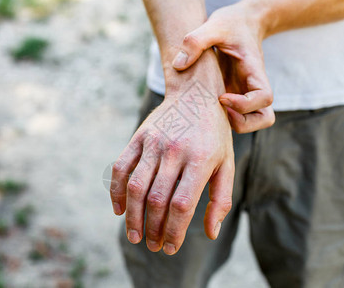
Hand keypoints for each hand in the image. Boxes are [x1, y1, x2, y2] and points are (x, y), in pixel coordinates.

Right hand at [110, 53, 234, 254]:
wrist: (196, 95)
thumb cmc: (215, 135)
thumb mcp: (227, 164)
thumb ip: (221, 199)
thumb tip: (210, 233)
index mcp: (200, 160)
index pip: (182, 205)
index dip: (174, 231)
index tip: (171, 248)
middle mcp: (175, 151)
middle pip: (156, 200)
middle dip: (153, 229)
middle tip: (153, 245)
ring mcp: (154, 142)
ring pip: (136, 187)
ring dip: (132, 217)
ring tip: (135, 236)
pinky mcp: (139, 137)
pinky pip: (121, 167)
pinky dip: (116, 191)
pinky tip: (118, 210)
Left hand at [172, 0, 274, 132]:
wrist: (242, 22)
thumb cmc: (231, 24)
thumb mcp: (214, 25)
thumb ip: (196, 41)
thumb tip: (179, 65)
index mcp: (255, 71)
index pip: (264, 98)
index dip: (245, 104)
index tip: (222, 97)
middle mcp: (254, 87)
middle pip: (264, 118)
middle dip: (243, 122)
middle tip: (218, 109)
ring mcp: (246, 94)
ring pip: (253, 122)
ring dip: (235, 124)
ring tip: (212, 111)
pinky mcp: (235, 97)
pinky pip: (236, 118)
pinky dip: (223, 120)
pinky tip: (204, 107)